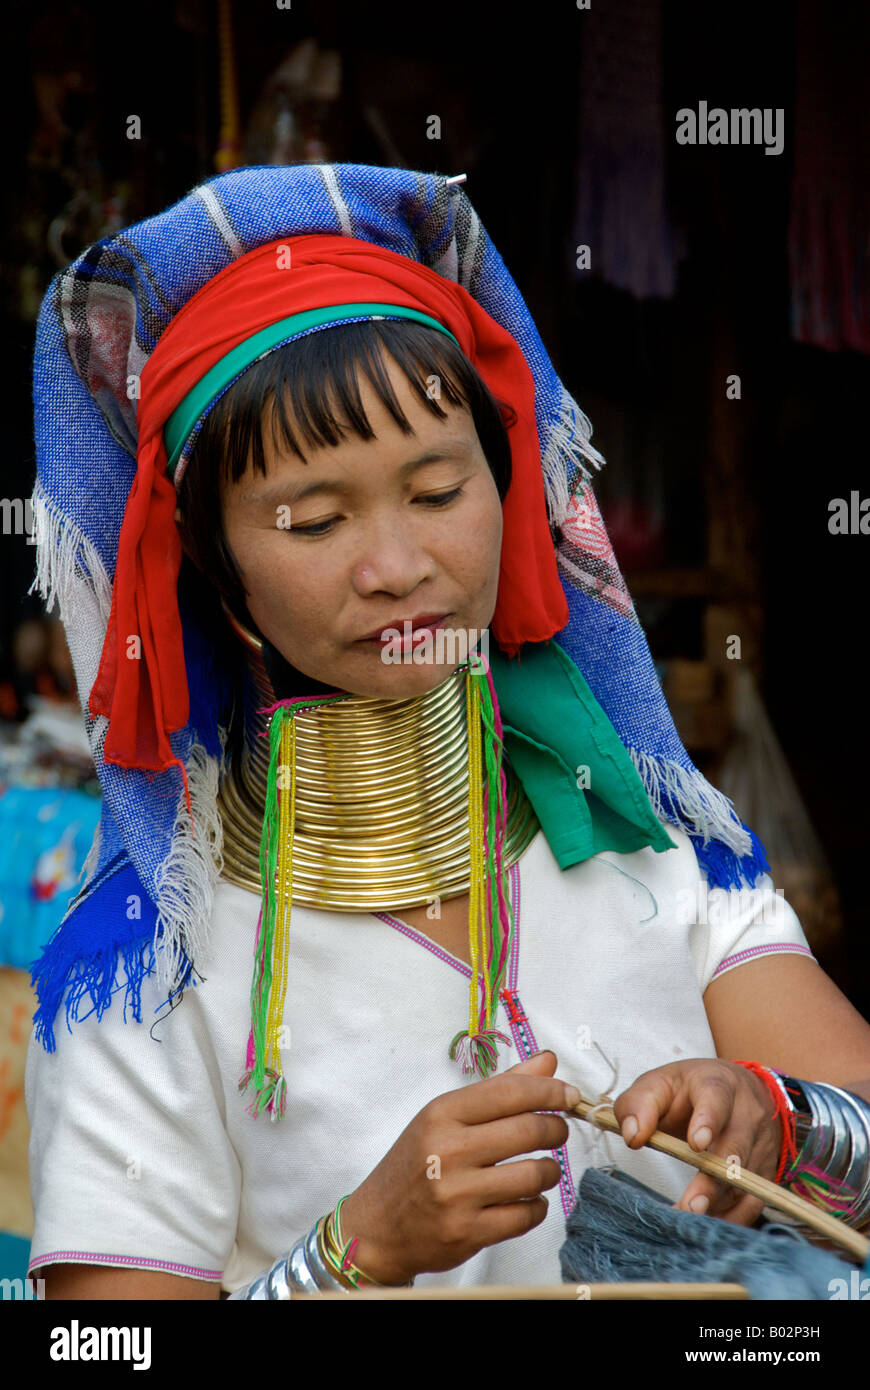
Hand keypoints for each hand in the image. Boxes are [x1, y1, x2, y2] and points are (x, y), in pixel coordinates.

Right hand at [339, 1050, 578, 1283]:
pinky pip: (527, 1216)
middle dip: (556, 1130)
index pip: (510, 1092)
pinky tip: (528, 1200)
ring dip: (550, 1171)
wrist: (377, 1227)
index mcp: (441, 1114)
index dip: (550, 1091)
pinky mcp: (468, 1233)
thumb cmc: (415, 1165)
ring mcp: (457, 1195)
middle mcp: (447, 1150)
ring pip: (535, 1175)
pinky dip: (537, 1206)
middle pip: (530, 1130)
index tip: (570, 1095)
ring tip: (543, 1169)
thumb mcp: (445, 1118)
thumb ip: (499, 1089)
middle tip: (558, 1132)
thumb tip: (547, 1062)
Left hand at [612, 1058, 782, 1225]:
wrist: (736, 1091)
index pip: (717, 1098)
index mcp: (717, 1084)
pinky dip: (734, 1218)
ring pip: (747, 1178)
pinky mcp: (765, 1170)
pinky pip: (756, 1200)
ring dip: (720, 1203)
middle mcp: (746, 1112)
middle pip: (735, 1147)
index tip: (696, 1144)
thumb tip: (632, 1136)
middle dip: (714, 1179)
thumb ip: (637, 1104)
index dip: (708, 1120)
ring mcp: (761, 1143)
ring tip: (692, 1220)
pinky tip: (709, 1226)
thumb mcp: (658, 1085)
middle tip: (691, 1205)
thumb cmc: (688, 1092)